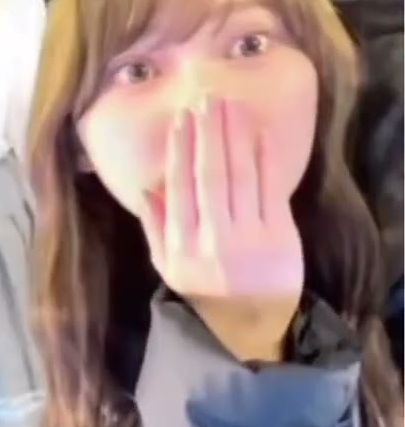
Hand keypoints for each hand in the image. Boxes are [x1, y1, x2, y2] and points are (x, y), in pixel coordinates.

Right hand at [138, 98, 303, 361]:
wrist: (253, 326)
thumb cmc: (206, 293)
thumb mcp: (168, 266)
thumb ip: (155, 227)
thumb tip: (146, 185)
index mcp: (181, 246)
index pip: (179, 188)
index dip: (179, 151)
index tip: (180, 120)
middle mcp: (212, 239)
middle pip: (210, 176)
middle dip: (208, 134)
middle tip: (206, 100)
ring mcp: (248, 237)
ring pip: (240, 177)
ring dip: (234, 137)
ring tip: (230, 106)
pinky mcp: (279, 236)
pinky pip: (270, 190)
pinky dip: (264, 159)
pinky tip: (258, 134)